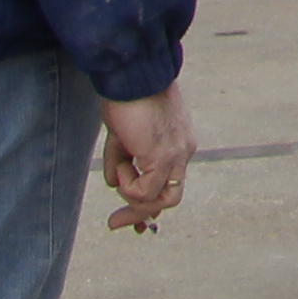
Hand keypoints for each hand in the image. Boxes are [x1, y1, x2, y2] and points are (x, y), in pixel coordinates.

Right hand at [100, 84, 192, 230]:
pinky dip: (127, 184)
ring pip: (159, 199)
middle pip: (170, 198)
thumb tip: (114, 184)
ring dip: (130, 194)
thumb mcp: (124, 134)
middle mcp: (184, 151)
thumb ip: (124, 158)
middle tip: (113, 224)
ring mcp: (177, 155)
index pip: (170, 184)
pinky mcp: (164, 156)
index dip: (149, 204)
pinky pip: (144, 190)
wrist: (131, 74)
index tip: (129, 220)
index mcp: (179, 143)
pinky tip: (123, 161)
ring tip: (120, 168)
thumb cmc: (126, 97)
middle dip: (140, 213)